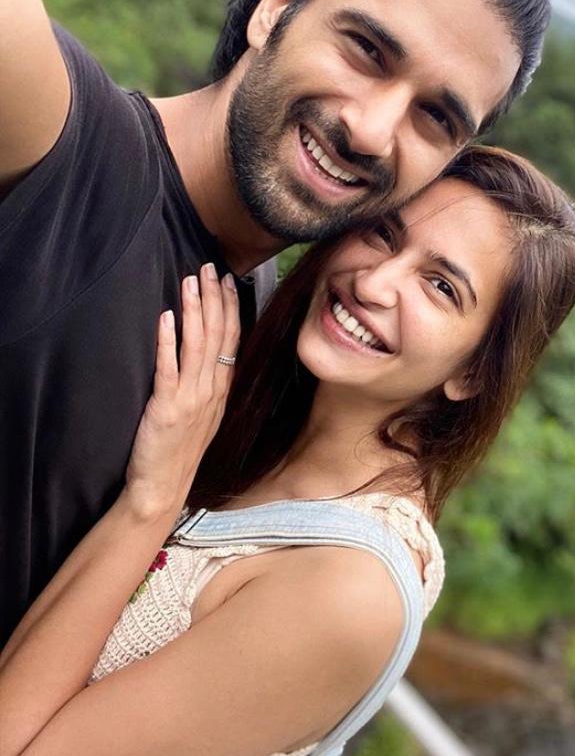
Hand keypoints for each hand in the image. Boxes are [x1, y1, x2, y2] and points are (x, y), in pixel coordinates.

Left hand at [124, 264, 239, 520]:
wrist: (163, 487)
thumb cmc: (180, 451)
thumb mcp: (205, 414)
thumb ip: (209, 382)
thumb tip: (209, 350)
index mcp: (222, 388)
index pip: (231, 338)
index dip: (229, 307)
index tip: (227, 280)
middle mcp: (211, 389)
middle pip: (217, 335)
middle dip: (213, 298)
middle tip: (209, 267)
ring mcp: (191, 398)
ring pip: (197, 345)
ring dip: (194, 310)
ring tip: (190, 281)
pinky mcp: (167, 407)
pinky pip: (169, 368)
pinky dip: (168, 341)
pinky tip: (167, 318)